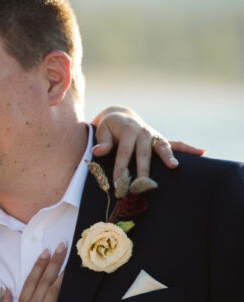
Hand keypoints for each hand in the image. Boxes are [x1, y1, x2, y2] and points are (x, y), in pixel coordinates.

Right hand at [0, 243, 66, 301]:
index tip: (46, 251)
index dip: (39, 265)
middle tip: (63, 248)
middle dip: (55, 264)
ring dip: (63, 279)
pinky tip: (76, 295)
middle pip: (45, 283)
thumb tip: (5, 288)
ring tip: (71, 265)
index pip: (31, 281)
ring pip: (54, 295)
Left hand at [91, 105, 205, 183]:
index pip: (124, 153)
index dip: (120, 168)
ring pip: (162, 148)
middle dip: (143, 170)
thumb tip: (98, 151)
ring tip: (174, 166)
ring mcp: (154, 136)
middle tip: (143, 185)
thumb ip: (102, 141)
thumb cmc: (109, 128)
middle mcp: (144, 132)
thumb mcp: (102, 131)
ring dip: (168, 157)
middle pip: (144, 154)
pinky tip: (202, 153)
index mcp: (128, 130)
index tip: (118, 184)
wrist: (121, 117)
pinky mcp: (160, 140)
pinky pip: (176, 144)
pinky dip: (188, 148)